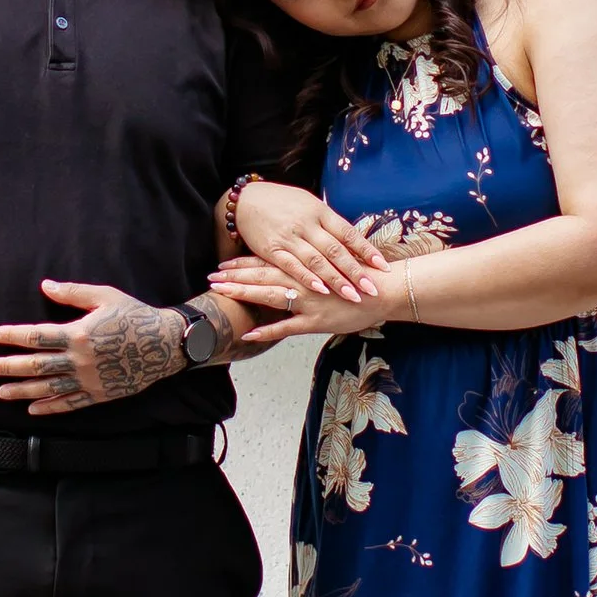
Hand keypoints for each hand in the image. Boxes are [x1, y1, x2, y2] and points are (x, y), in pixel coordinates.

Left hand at [0, 280, 233, 414]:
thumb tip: (44, 285)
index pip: (37, 336)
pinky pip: (70, 403)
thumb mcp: (104, 296)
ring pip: (49, 388)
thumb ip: (72, 293)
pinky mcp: (100, 394)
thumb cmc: (135, 315)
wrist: (166, 344)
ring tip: (1, 392)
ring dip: (23, 391)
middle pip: (36, 365)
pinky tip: (33, 409)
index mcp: (79, 333)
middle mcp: (80, 360)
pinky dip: (50, 408)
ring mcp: (89, 380)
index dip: (13, 336)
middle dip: (8, 366)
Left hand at [209, 257, 394, 339]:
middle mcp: (302, 280)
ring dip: (243, 293)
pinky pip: (287, 327)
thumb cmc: (360, 277)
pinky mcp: (316, 321)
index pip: (269, 261)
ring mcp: (307, 300)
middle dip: (235, 276)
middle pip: (262, 274)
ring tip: (221, 293)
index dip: (244, 262)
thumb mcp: (334, 264)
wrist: (384, 290)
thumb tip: (294, 262)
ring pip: (269, 295)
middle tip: (212, 276)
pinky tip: (249, 335)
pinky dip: (267, 331)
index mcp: (305, 265)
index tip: (223, 263)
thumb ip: (312, 264)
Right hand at [231, 182, 390, 301]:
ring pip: (317, 261)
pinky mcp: (273, 249)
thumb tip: (350, 238)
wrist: (247, 199)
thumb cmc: (281, 202)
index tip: (382, 265)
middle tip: (373, 288)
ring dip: (336, 280)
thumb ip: (327, 222)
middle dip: (356, 271)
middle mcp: (307, 224)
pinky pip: (292, 265)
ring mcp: (290, 237)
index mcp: (320, 212)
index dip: (366, 249)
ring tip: (353, 295)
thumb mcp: (308, 204)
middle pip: (336, 250)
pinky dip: (307, 278)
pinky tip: (320, 289)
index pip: (348, 233)